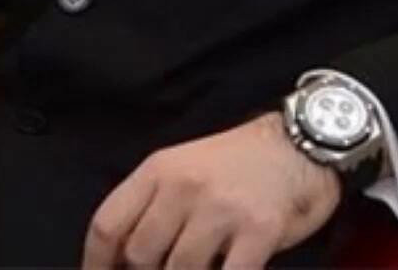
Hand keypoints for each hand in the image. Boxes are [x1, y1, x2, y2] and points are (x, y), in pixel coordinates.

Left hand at [82, 112, 341, 269]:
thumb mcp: (184, 168)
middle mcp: (185, 187)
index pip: (108, 226)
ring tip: (203, 265)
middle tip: (165, 269)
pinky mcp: (259, 230)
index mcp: (159, 170)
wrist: (302, 142)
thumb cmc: (239, 163)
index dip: (96, 265)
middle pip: (139, 256)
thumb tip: (121, 260)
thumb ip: (152, 206)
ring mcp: (222, 209)